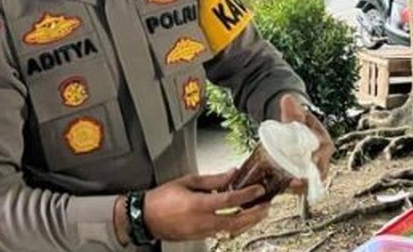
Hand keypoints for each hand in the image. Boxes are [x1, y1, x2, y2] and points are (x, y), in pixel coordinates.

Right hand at [142, 172, 269, 241]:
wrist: (146, 218)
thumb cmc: (162, 199)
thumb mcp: (188, 181)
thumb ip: (212, 179)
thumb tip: (231, 174)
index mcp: (198, 204)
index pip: (230, 200)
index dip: (248, 195)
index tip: (259, 189)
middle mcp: (202, 221)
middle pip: (236, 220)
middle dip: (255, 214)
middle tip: (266, 205)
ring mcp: (202, 232)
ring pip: (232, 229)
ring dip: (248, 222)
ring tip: (259, 212)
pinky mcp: (200, 237)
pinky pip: (223, 233)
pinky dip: (235, 226)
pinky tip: (241, 219)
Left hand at [278, 94, 332, 192]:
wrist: (292, 127)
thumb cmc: (296, 120)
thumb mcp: (295, 112)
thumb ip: (292, 108)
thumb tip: (286, 99)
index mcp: (324, 141)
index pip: (324, 151)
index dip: (318, 158)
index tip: (310, 162)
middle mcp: (322, 157)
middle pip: (319, 171)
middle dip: (309, 180)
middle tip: (296, 183)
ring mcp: (312, 168)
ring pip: (311, 181)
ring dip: (300, 187)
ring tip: (288, 188)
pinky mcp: (303, 175)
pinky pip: (302, 185)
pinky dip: (294, 188)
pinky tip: (283, 189)